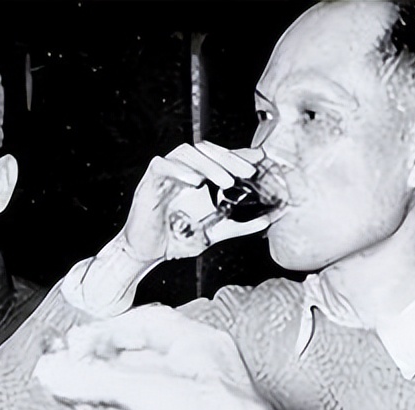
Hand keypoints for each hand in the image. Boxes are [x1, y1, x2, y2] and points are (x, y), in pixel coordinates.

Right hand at [32, 305, 317, 409]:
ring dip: (104, 401)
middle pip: (131, 360)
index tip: (73, 347)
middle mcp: (190, 371)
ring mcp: (184, 404)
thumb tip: (56, 370)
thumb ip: (95, 379)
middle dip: (97, 371)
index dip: (104, 332)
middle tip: (68, 379)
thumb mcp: (147, 391)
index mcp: (193, 344)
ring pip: (132, 394)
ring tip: (81, 407)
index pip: (140, 323)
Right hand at [117, 141, 277, 264]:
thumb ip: (239, 226)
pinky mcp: (149, 182)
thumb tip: (267, 220)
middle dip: (229, 158)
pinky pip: (162, 165)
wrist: (146, 254)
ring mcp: (164, 175)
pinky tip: (196, 182)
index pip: (218, 157)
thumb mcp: (214, 233)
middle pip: (205, 150)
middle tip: (247, 171)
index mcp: (197, 179)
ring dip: (208, 164)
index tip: (259, 160)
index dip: (239, 155)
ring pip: (186, 153)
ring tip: (225, 181)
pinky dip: (180, 170)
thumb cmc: (174, 240)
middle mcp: (182, 172)